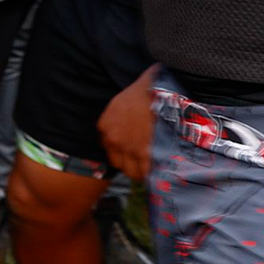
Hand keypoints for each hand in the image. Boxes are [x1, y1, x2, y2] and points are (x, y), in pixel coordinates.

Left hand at [98, 64, 158, 181]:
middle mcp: (113, 139)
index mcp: (104, 125)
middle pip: (117, 162)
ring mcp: (129, 148)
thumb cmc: (144, 90)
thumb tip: (128, 118)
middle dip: (128, 162)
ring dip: (140, 171)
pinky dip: (151, 174)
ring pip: (131, 172)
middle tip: (141, 160)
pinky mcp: (145, 153)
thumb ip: (119, 114)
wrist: (159, 90)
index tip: (129, 149)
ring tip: (151, 168)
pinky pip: (146, 172)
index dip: (120, 149)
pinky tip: (159, 171)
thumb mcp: (122, 101)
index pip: (107, 146)